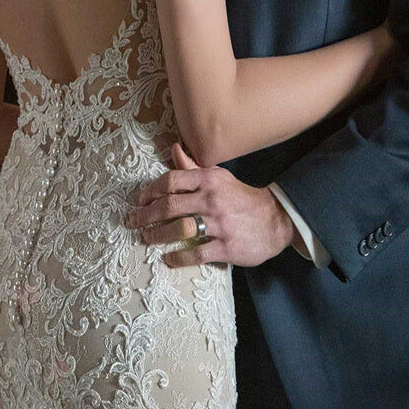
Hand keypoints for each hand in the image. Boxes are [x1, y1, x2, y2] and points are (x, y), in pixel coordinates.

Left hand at [127, 142, 298, 267]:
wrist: (275, 220)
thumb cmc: (241, 197)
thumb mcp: (219, 177)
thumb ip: (193, 167)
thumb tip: (174, 148)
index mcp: (210, 180)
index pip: (172, 180)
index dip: (151, 190)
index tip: (140, 200)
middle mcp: (213, 199)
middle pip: (170, 205)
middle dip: (146, 215)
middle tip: (133, 222)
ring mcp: (220, 224)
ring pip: (179, 229)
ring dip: (157, 235)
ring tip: (146, 238)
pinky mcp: (227, 247)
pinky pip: (196, 253)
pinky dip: (178, 258)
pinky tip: (168, 259)